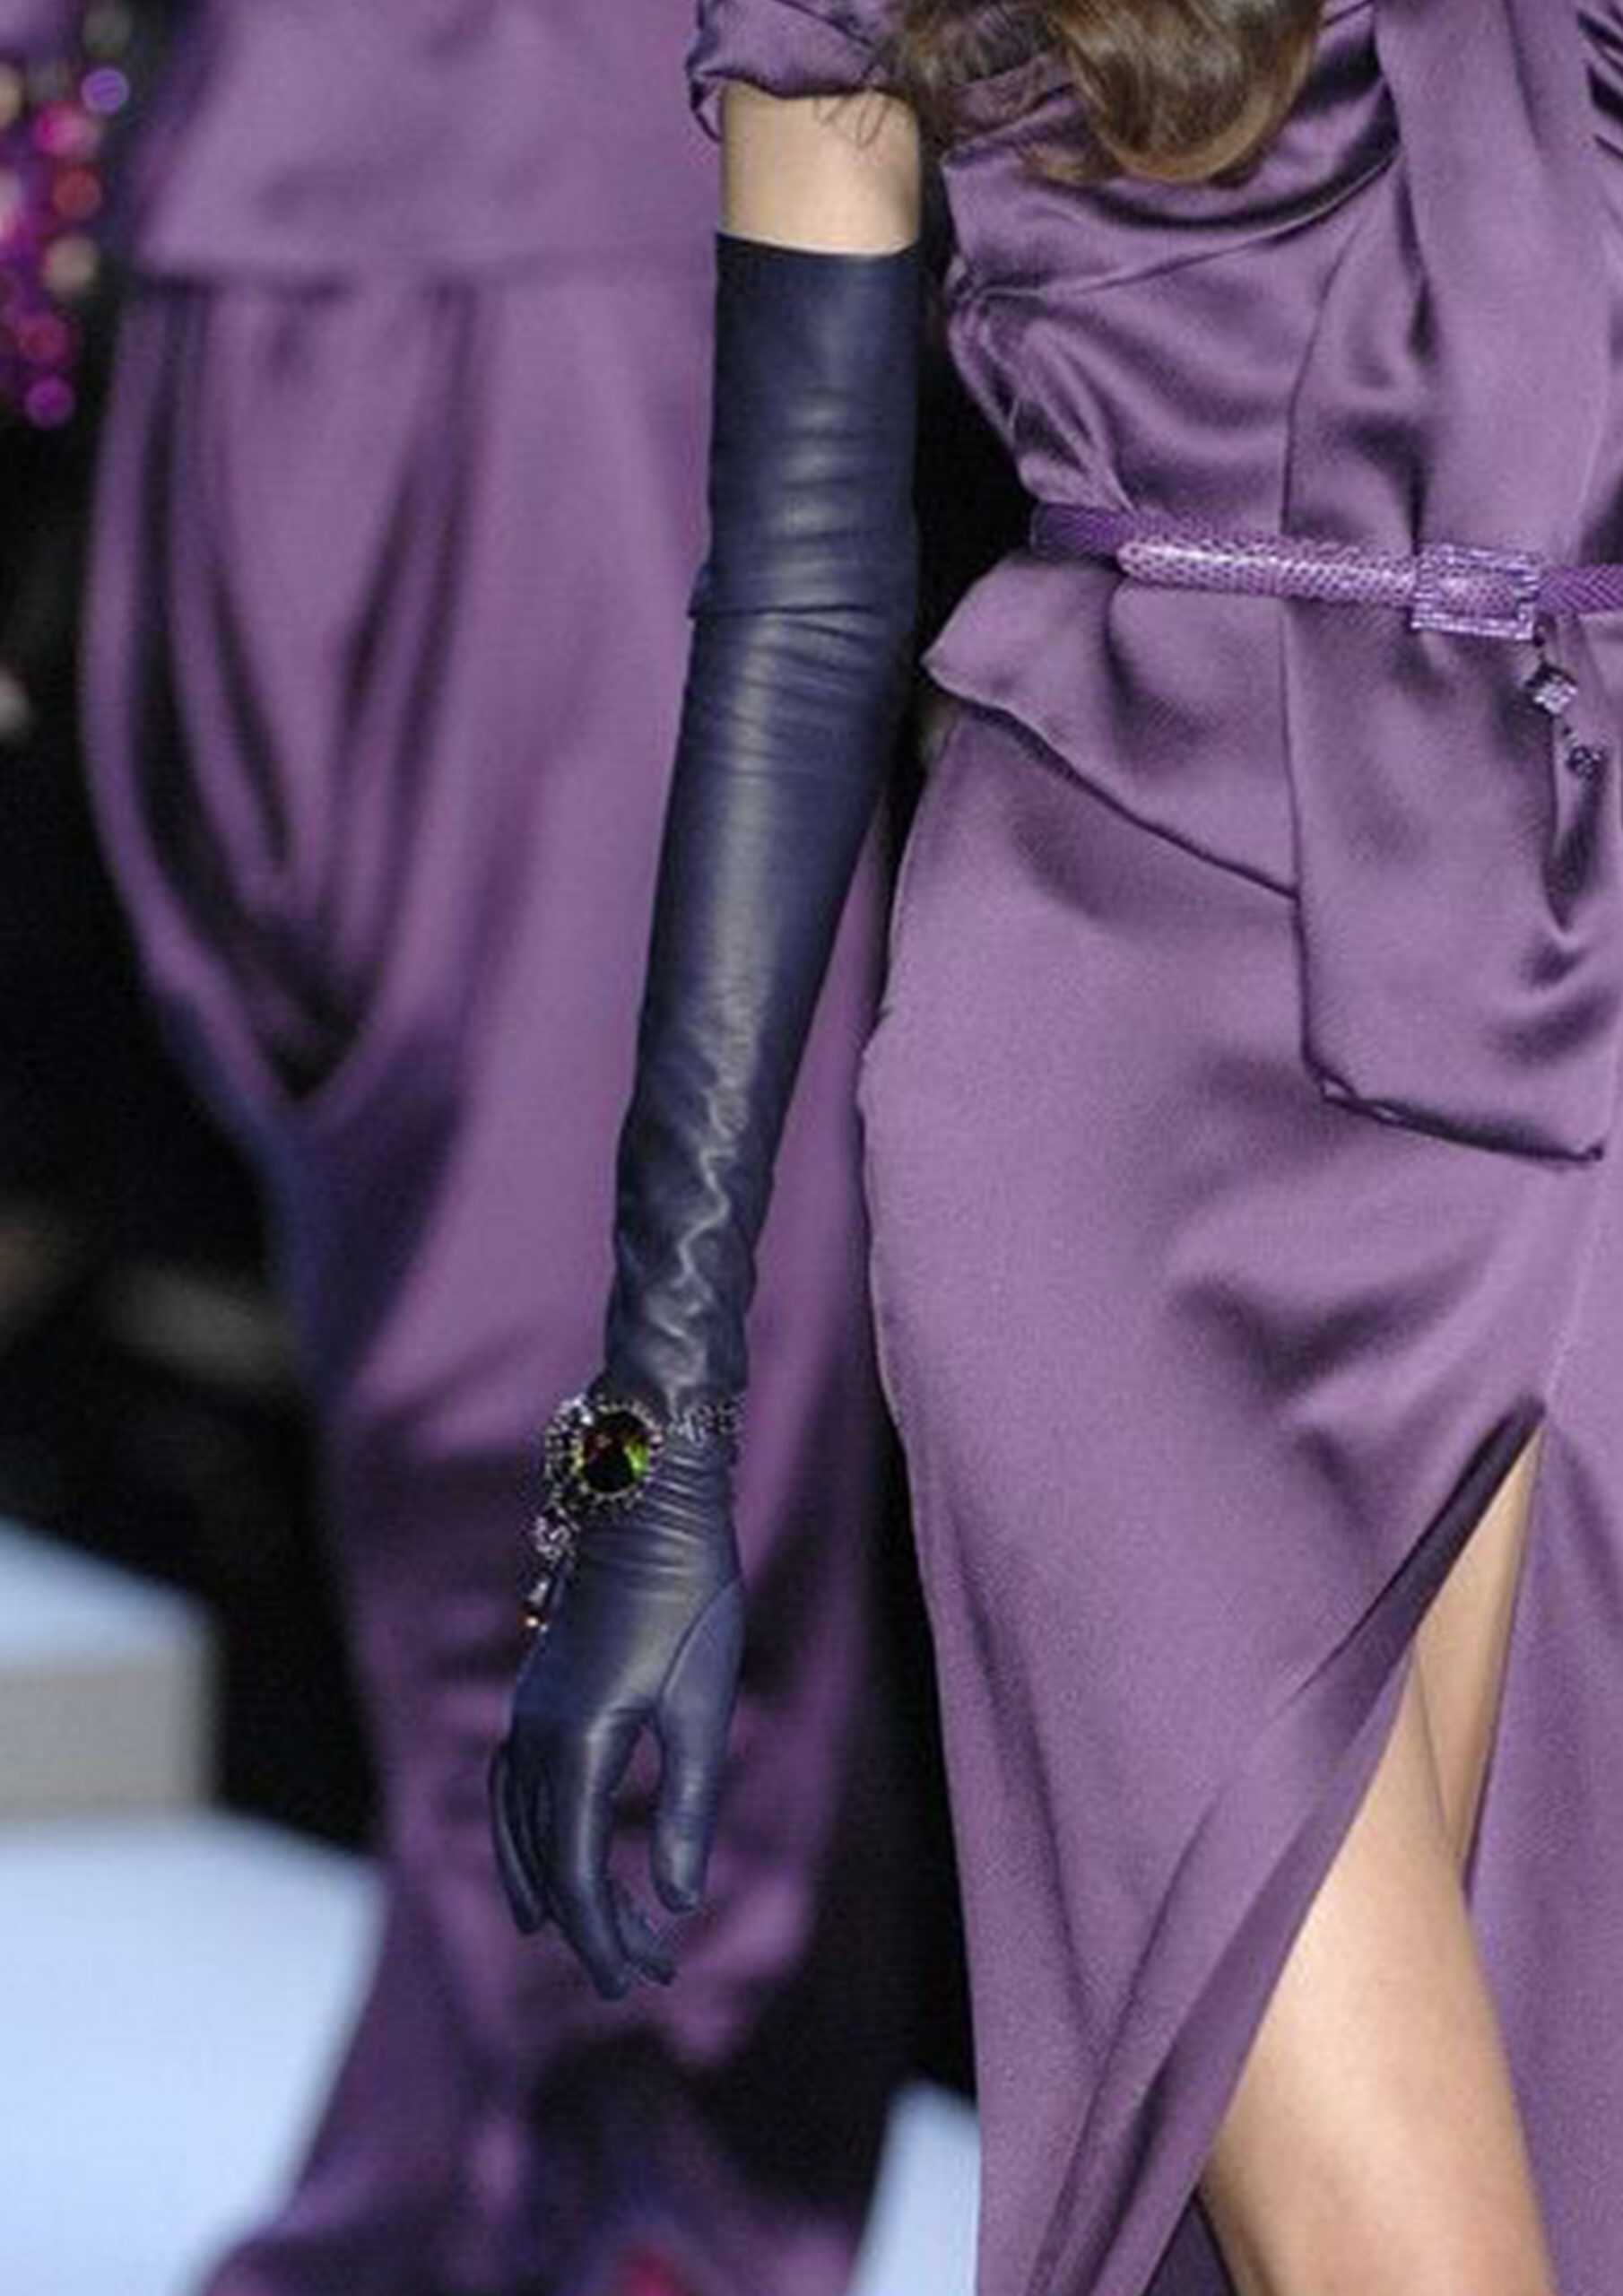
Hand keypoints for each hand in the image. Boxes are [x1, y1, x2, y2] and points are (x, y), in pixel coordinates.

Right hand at [488, 1431, 744, 1997]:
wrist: (647, 1498)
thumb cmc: (691, 1593)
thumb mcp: (704, 1705)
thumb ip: (690, 1808)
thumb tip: (677, 1904)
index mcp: (578, 1746)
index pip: (580, 1876)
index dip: (608, 1939)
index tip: (646, 1982)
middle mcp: (534, 1735)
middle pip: (550, 1861)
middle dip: (591, 1925)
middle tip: (645, 1976)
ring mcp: (528, 1711)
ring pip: (520, 1827)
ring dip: (551, 1885)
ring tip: (569, 1937)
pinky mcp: (538, 1691)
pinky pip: (512, 1786)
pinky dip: (525, 1834)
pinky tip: (545, 1848)